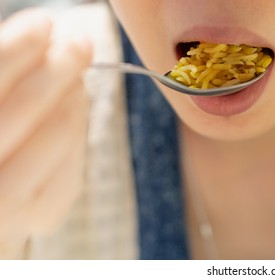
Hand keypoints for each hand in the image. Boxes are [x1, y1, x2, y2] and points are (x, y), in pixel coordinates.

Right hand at [0, 8, 91, 236]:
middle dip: (60, 65)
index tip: (45, 21)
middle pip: (27, 106)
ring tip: (75, 73)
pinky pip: (74, 157)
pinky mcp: (41, 214)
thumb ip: (7, 72)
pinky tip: (75, 105)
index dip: (18, 47)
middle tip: (80, 40)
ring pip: (57, 131)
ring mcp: (5, 202)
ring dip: (74, 93)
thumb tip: (50, 36)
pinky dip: (79, 125)